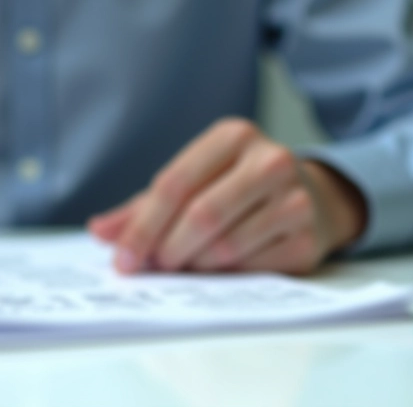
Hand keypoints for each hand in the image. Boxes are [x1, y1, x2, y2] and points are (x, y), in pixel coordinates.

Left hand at [88, 118, 365, 274]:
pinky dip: (226, 276)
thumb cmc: (236, 189)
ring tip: (187, 265)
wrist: (313, 198)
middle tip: (154, 267)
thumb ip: (142, 208)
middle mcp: (270, 159)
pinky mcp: (307, 237)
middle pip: (201, 215)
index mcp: (233, 136)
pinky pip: (252, 268)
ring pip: (227, 246)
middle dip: (168, 249)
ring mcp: (295, 197)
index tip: (122, 260)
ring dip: (196, 266)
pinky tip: (220, 269)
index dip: (142, 226)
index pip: (174, 183)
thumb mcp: (191, 184)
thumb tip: (99, 232)